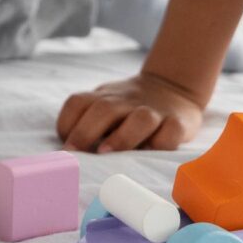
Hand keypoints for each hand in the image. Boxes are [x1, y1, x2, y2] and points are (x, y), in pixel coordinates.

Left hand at [56, 73, 203, 152]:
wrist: (172, 88)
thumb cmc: (128, 108)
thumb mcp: (105, 105)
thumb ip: (88, 121)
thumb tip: (70, 153)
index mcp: (104, 98)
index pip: (78, 103)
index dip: (66, 124)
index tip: (64, 146)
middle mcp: (127, 102)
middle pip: (104, 109)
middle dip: (85, 132)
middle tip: (76, 154)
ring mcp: (154, 111)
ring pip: (141, 119)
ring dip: (122, 138)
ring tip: (107, 153)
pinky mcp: (177, 123)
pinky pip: (171, 132)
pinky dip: (160, 144)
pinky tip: (149, 154)